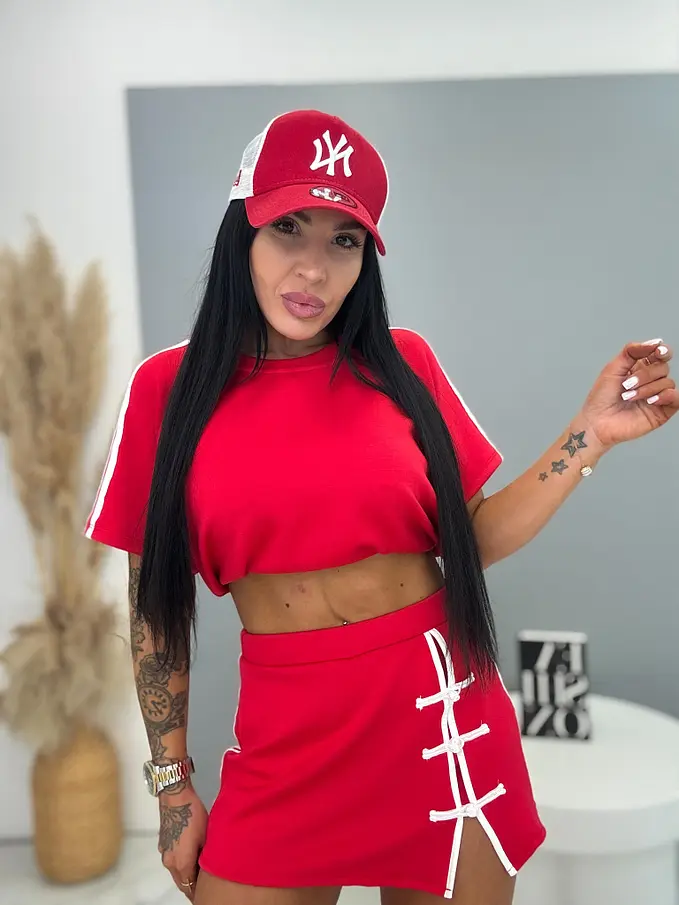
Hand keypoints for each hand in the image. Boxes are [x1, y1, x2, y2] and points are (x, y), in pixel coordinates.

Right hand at [158, 784, 207, 900]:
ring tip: (198, 872)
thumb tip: (207, 867)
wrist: (176, 797)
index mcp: (181, 863)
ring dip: (185, 874)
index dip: (197, 892)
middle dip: (191, 885)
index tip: (205, 893)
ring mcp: (164, 853)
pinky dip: (180, 863)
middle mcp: (170, 862)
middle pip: (181, 881)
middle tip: (203, 886)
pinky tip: (190, 856)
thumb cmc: (193, 816)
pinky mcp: (162, 844)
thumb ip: (205, 857)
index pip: (189, 887)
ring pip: (175, 871)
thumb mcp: (206, 837)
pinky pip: (172, 860)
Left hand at [578, 339, 677, 452]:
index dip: (662, 351)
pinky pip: (676, 398)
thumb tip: (654, 343)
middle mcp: (651, 381)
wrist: (597, 422)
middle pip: (663, 367)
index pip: (660, 354)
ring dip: (647, 388)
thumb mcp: (613, 368)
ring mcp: (658, 396)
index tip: (658, 351)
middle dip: (645, 375)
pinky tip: (650, 400)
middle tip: (626, 385)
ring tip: (629, 397)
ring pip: (668, 382)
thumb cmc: (601, 398)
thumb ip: (632, 351)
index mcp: (640, 368)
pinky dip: (665, 396)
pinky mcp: (662, 411)